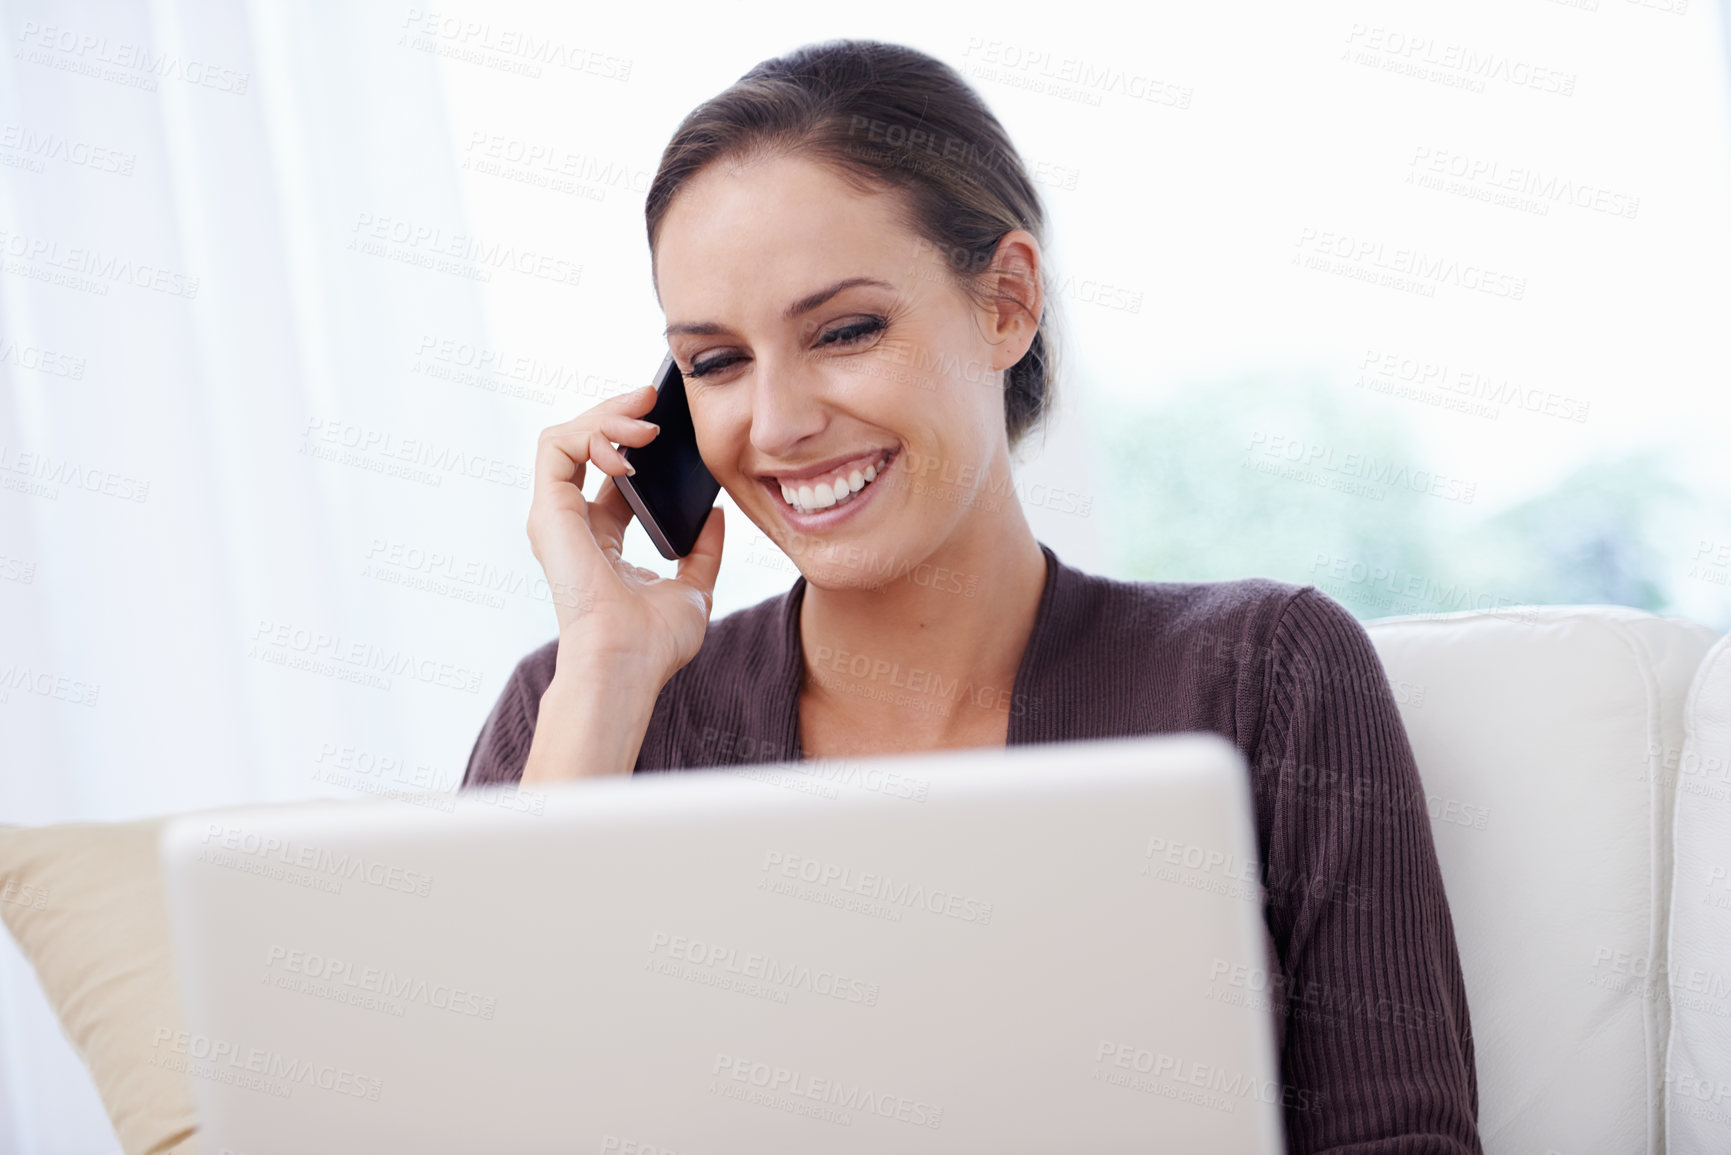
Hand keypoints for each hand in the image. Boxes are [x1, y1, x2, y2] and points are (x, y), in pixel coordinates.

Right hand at [526, 384, 725, 687]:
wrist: (626, 664)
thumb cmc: (652, 644)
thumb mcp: (693, 589)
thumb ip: (703, 552)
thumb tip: (715, 514)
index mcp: (600, 541)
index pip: (611, 474)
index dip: (637, 441)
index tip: (667, 423)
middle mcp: (572, 525)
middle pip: (586, 446)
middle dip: (618, 414)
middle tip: (653, 397)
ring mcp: (555, 517)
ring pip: (566, 437)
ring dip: (607, 416)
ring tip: (646, 422)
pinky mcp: (548, 511)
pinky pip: (555, 446)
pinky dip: (591, 433)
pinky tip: (628, 449)